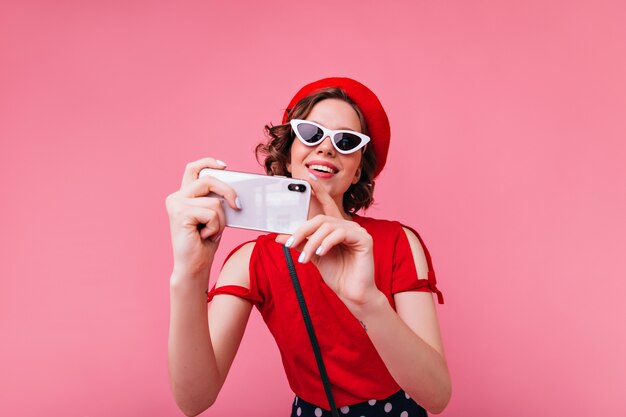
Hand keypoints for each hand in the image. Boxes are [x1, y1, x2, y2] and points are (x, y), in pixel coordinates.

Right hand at [165, 157, 239, 280]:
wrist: (193, 267)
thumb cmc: (204, 243)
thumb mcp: (213, 217)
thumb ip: (216, 201)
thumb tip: (233, 192)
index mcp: (183, 195)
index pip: (193, 168)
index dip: (208, 163)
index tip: (225, 166)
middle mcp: (176, 197)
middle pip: (208, 180)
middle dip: (228, 191)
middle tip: (238, 205)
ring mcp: (176, 204)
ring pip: (214, 201)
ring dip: (220, 220)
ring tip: (210, 232)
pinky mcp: (181, 214)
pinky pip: (211, 213)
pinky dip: (215, 227)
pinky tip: (204, 237)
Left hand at [275, 178, 378, 306]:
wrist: (352, 293)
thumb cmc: (336, 274)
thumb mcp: (313, 256)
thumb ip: (299, 244)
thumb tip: (278, 236)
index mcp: (336, 228)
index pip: (327, 205)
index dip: (319, 191)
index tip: (308, 179)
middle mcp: (348, 226)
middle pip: (320, 219)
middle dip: (302, 231)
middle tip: (289, 244)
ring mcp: (357, 231)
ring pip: (328, 226)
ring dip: (311, 242)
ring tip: (305, 259)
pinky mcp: (364, 239)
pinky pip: (340, 234)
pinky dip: (326, 243)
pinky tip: (320, 253)